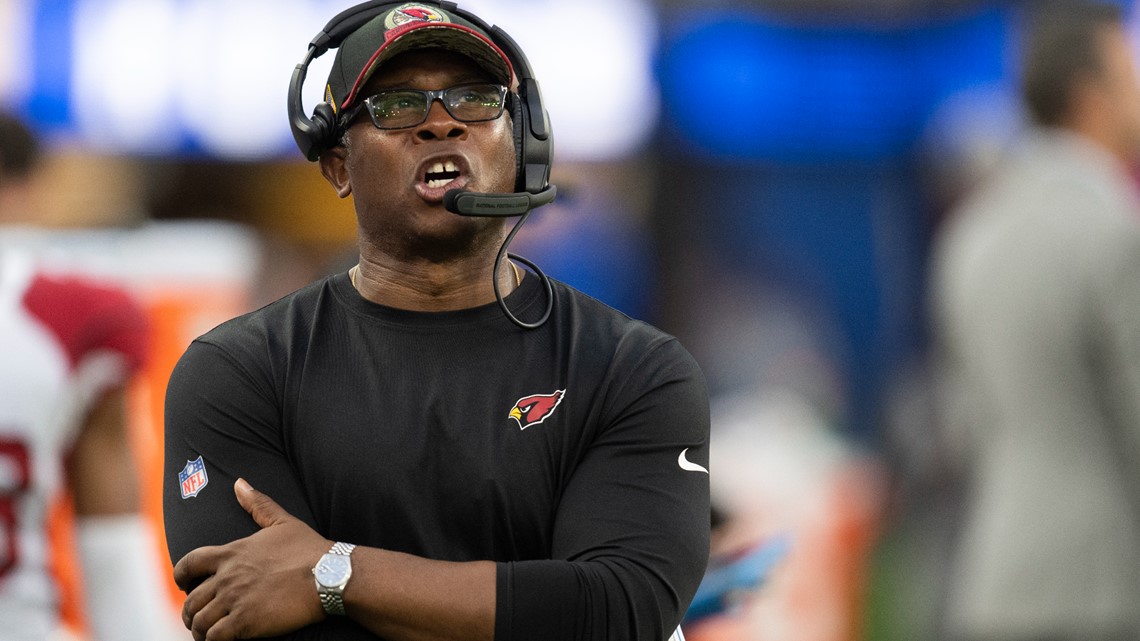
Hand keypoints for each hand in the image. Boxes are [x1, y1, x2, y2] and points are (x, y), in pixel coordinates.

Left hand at [174, 478, 329, 640]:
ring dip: (200, 630)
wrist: (329, 575)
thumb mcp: (282, 521)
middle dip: (191, 612)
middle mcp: (227, 577)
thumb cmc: (309, 549)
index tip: (183, 585)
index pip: (189, 563)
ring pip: (200, 621)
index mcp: (232, 553)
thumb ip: (258, 503)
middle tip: (198, 619)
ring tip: (208, 634)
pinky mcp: (245, 623)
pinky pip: (214, 637)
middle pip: (191, 599)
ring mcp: (235, 600)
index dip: (180, 576)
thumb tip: (239, 483)